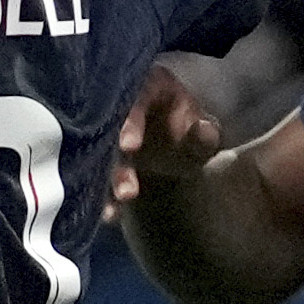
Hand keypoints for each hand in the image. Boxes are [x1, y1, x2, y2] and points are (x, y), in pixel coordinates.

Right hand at [110, 59, 226, 220]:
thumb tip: (202, 129)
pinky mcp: (103, 154)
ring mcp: (110, 131)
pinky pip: (99, 174)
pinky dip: (105, 195)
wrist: (182, 148)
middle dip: (118, 163)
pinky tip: (109, 215)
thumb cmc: (194, 131)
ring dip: (108, 182)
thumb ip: (205, 135)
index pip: (136, 98)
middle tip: (128, 192)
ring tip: (115, 211)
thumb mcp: (205, 133)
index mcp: (151, 87)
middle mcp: (124, 105)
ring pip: (102, 155)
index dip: (130, 122)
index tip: (128, 147)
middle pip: (112, 130)